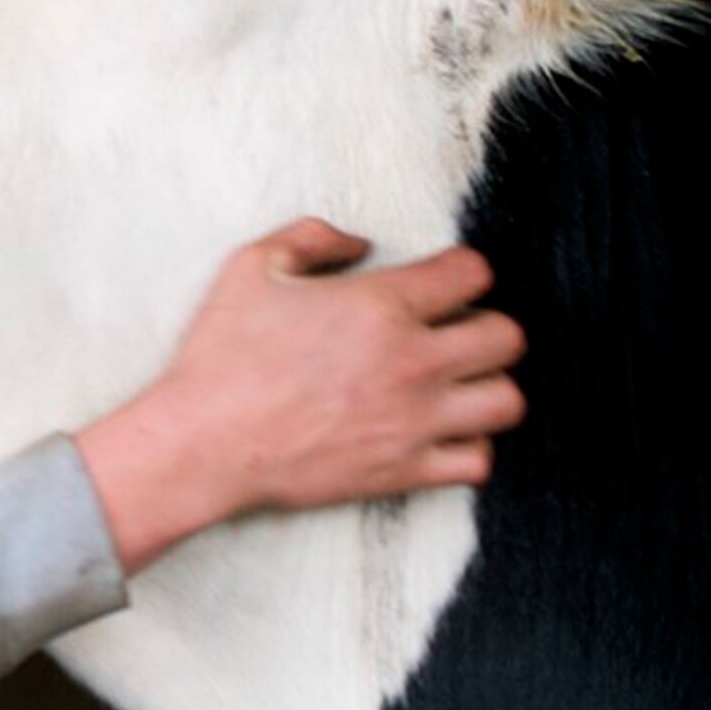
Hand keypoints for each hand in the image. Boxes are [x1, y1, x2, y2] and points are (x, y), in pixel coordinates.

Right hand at [74, 219, 525, 573]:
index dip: (463, 271)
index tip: (445, 282)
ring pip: (506, 401)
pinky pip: (477, 461)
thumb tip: (358, 243)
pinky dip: (469, 447)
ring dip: (488, 387)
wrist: (204, 443)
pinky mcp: (404, 471)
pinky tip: (439, 433)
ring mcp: (413, 421)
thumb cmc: (222, 357)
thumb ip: (311, 238)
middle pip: (506, 337)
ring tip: (457, 385)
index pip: (472, 273)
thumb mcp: (252, 267)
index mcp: (381, 306)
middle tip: (456, 332)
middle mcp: (411, 362)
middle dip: (487, 326)